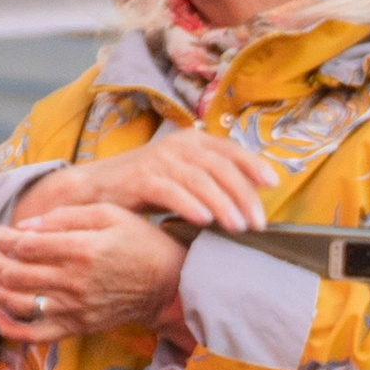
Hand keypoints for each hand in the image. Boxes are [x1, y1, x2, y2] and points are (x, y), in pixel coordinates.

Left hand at [0, 202, 184, 343]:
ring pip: (17, 302)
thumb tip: (26, 227)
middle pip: (14, 273)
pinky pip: (34, 335)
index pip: (24, 245)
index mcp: (81, 250)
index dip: (5, 238)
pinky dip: (8, 328)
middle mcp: (73, 282)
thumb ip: (66, 216)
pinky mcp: (77, 327)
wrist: (170, 284)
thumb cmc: (141, 243)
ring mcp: (74, 309)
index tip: (3, 233)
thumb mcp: (110, 214)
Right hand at [31, 135, 279, 236]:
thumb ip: (214, 182)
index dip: (254, 165)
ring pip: (200, 180)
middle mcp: (179, 146)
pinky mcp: (140, 178)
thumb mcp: (185, 178)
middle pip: (221, 168)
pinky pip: (171, 191)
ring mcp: (159, 160)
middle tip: (258, 222)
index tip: (274, 184)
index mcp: (193, 142)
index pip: (231, 150)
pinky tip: (204, 220)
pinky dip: (189, 204)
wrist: (96, 189)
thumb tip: (252, 203)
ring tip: (237, 227)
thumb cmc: (147, 187)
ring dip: (223, 204)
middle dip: (243, 195)